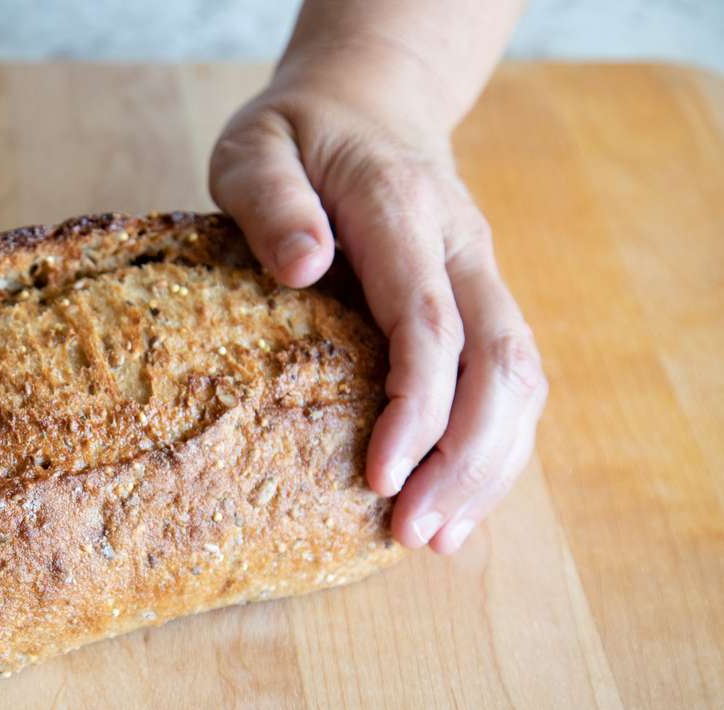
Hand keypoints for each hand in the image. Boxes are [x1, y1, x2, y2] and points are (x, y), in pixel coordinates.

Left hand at [209, 50, 546, 554]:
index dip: (415, 407)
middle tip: (410, 532)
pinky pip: (509, 379)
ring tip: (433, 538)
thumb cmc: (295, 137)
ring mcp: (480, 275)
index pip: (429, 323)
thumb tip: (304, 265)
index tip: (379, 475)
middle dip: (464, 458)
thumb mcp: (256, 149)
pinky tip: (454, 503)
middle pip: (498, 362)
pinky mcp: (481, 301)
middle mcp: (460, 246)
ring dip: (488, 465)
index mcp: (402, 212)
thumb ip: (271, 201)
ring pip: (520, 378)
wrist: (365, 103)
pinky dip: (492, 448)